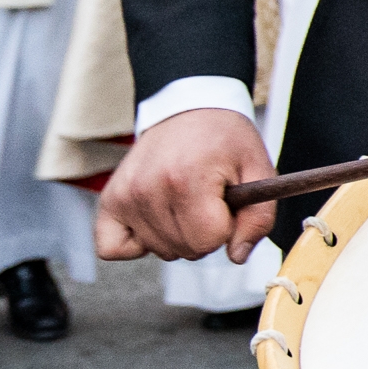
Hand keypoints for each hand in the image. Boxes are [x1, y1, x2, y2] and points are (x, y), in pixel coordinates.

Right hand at [97, 108, 274, 262]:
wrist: (189, 112)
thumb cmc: (225, 141)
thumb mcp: (259, 170)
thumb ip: (258, 218)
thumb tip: (237, 256)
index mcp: (187, 179)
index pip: (209, 240)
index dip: (227, 226)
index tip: (227, 202)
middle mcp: (148, 188)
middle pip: (185, 249)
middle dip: (205, 232)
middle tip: (207, 200)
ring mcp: (124, 195)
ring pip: (159, 251)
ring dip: (178, 235)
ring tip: (185, 201)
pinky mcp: (108, 201)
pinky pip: (112, 249)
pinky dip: (135, 244)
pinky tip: (155, 221)